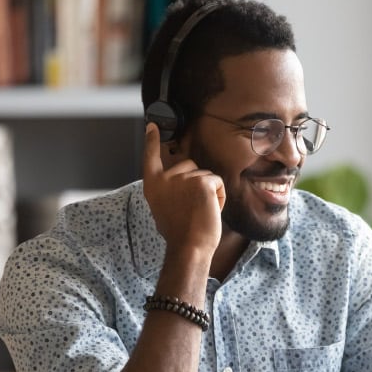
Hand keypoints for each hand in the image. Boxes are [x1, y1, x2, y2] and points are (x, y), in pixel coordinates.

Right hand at [141, 123, 225, 256]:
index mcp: (153, 184)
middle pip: (188, 164)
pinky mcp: (202, 182)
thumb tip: (179, 179)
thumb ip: (168, 189)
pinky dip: (219, 197)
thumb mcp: (163, 207)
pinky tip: (210, 210)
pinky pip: (217, 182)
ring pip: (205, 175)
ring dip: (209, 192)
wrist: (189, 246)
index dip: (153, 140)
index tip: (153, 125)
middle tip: (192, 207)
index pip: (151, 156)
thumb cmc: (179, 233)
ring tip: (200, 211)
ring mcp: (183, 178)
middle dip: (196, 182)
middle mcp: (165, 178)